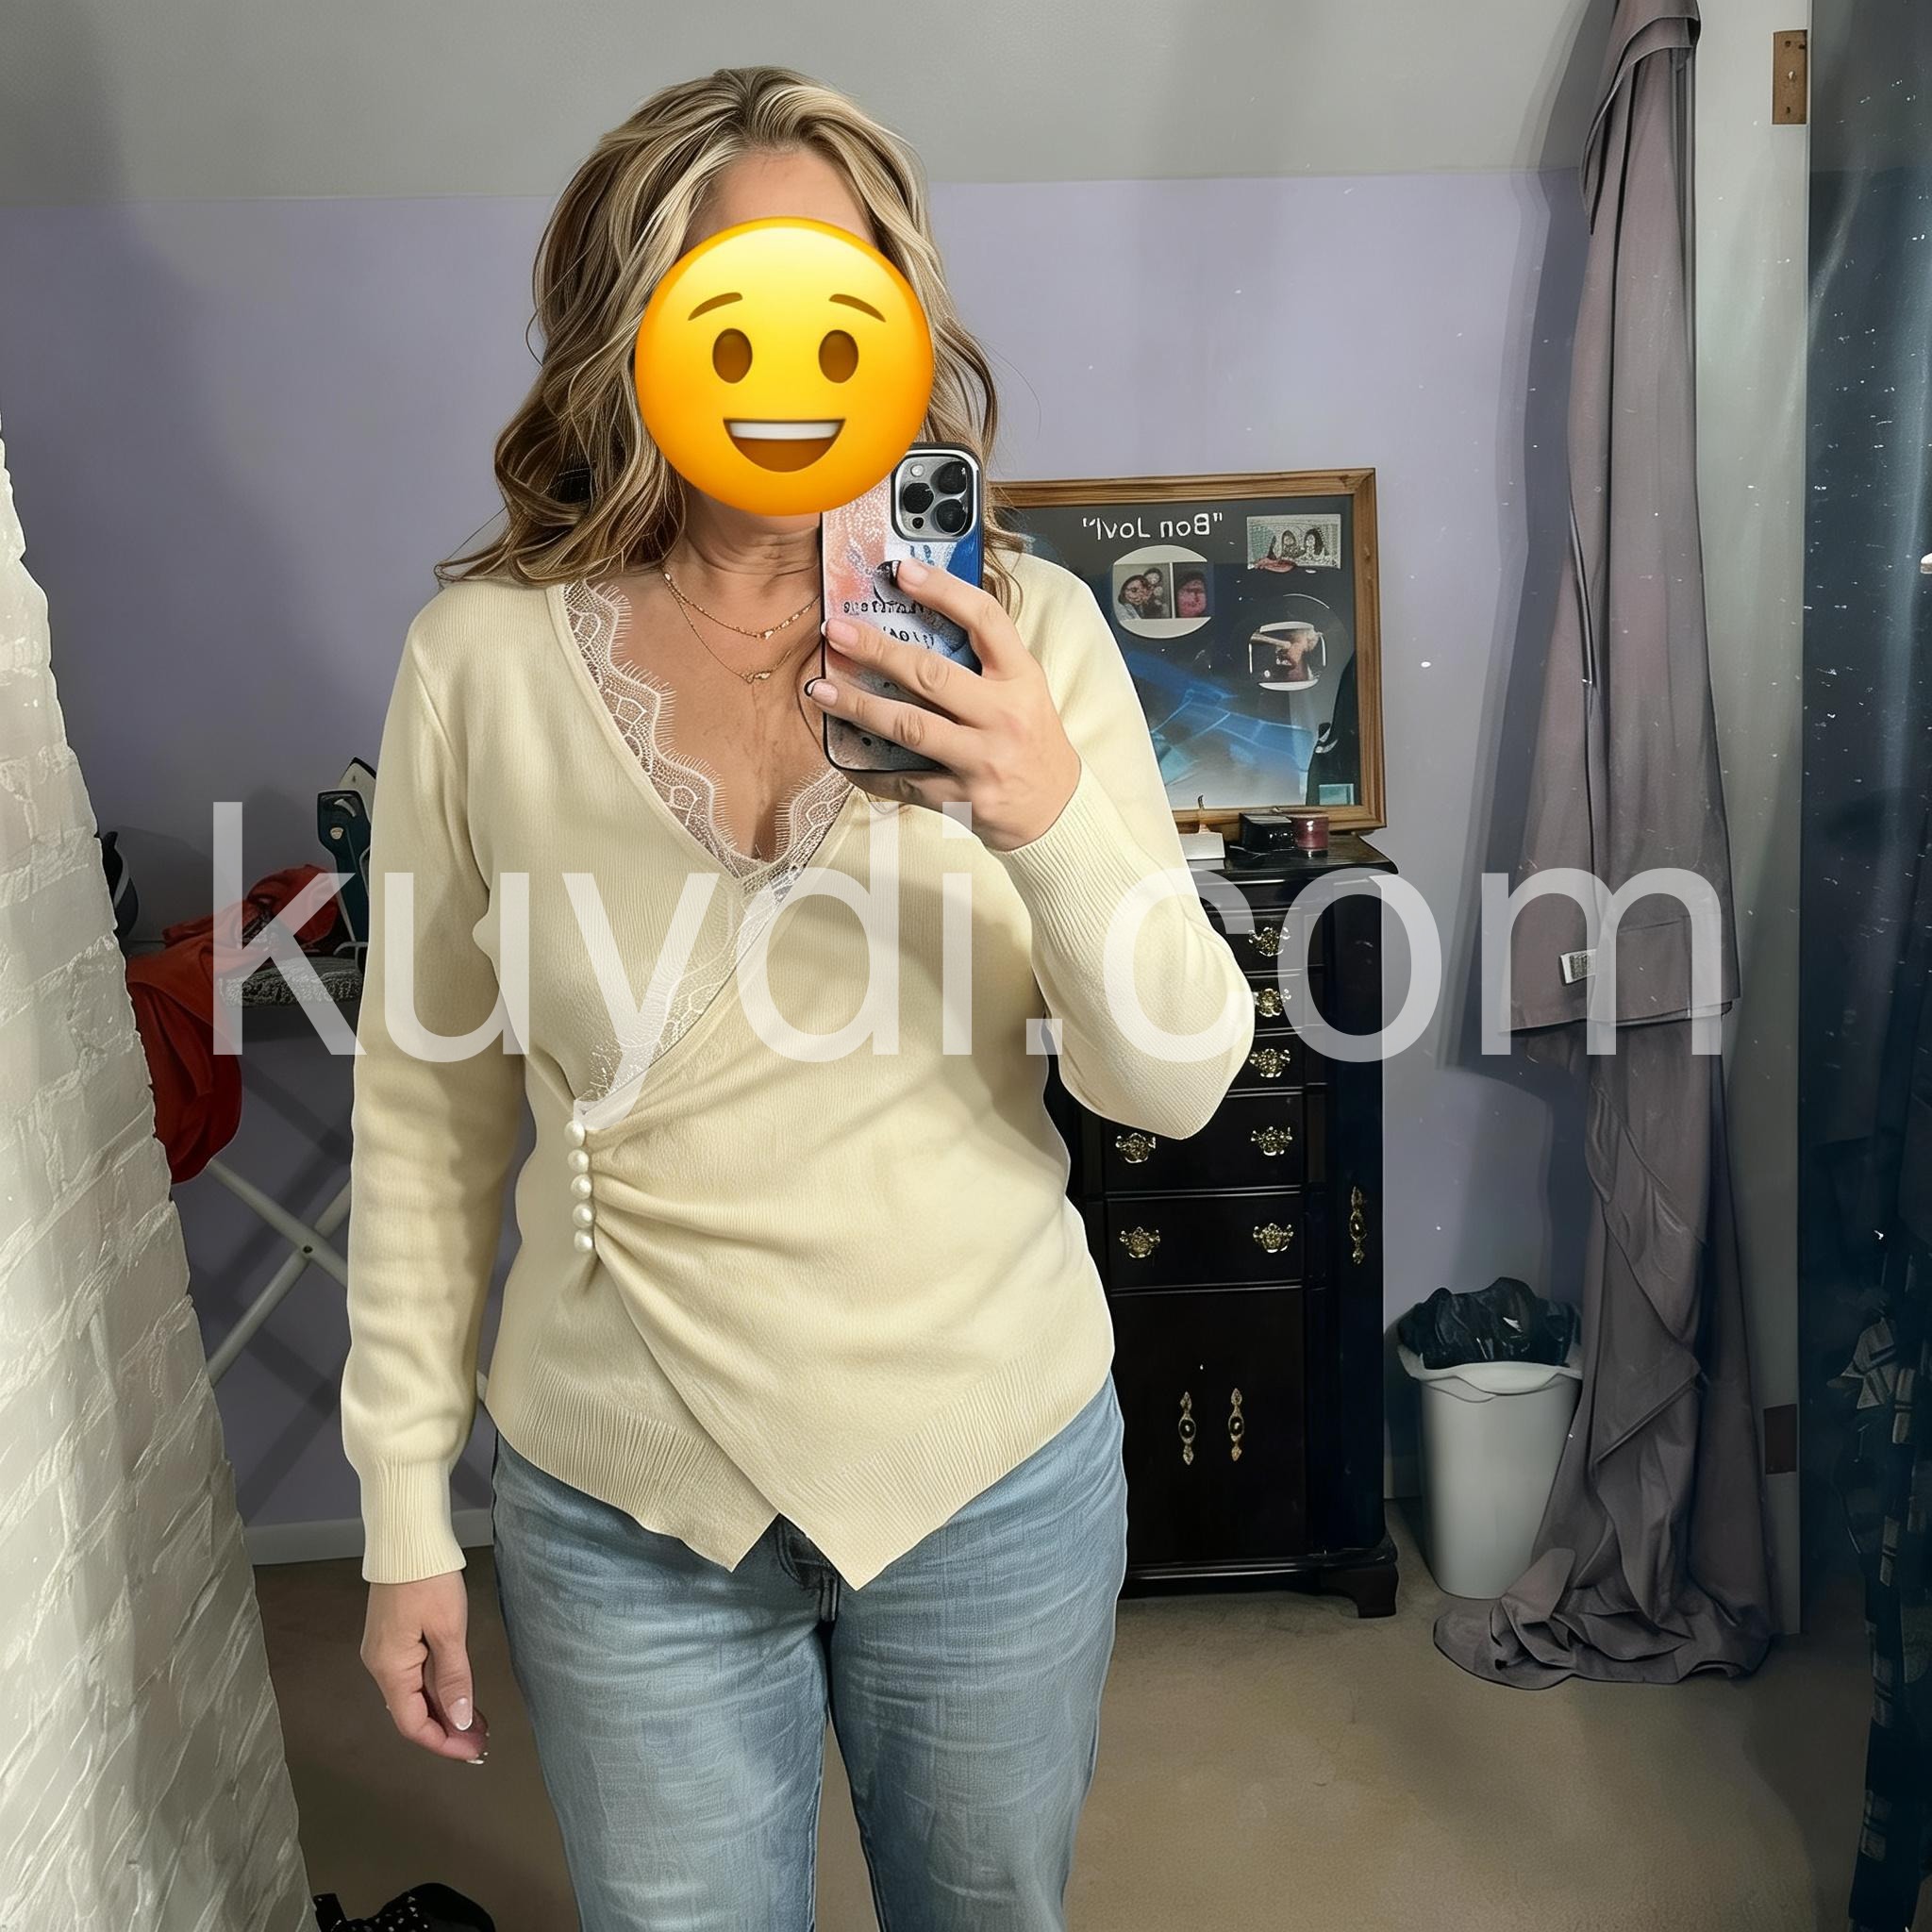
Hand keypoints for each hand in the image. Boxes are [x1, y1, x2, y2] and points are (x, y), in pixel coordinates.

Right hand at [361, 1573, 488, 1763]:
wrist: (408, 1537)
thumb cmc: (428, 1579)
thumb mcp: (448, 1629)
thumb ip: (454, 1678)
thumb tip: (460, 1721)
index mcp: (389, 1668)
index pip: (412, 1724)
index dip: (443, 1742)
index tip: (473, 1751)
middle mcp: (381, 1665)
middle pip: (412, 1712)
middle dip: (447, 1730)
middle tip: (482, 1741)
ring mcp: (385, 1651)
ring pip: (414, 1694)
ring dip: (444, 1710)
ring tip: (477, 1723)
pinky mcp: (394, 1637)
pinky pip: (414, 1675)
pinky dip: (437, 1689)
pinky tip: (459, 1693)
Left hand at [805, 556, 1081, 851]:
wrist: (1056, 809)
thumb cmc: (1032, 740)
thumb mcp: (1024, 689)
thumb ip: (986, 659)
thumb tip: (922, 617)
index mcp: (1021, 678)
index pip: (984, 620)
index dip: (942, 590)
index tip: (901, 572)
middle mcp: (1002, 715)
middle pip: (931, 674)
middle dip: (876, 650)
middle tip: (836, 631)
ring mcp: (981, 759)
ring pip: (908, 726)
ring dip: (858, 705)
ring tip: (821, 689)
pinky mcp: (961, 797)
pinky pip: (903, 779)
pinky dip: (867, 768)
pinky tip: (841, 752)